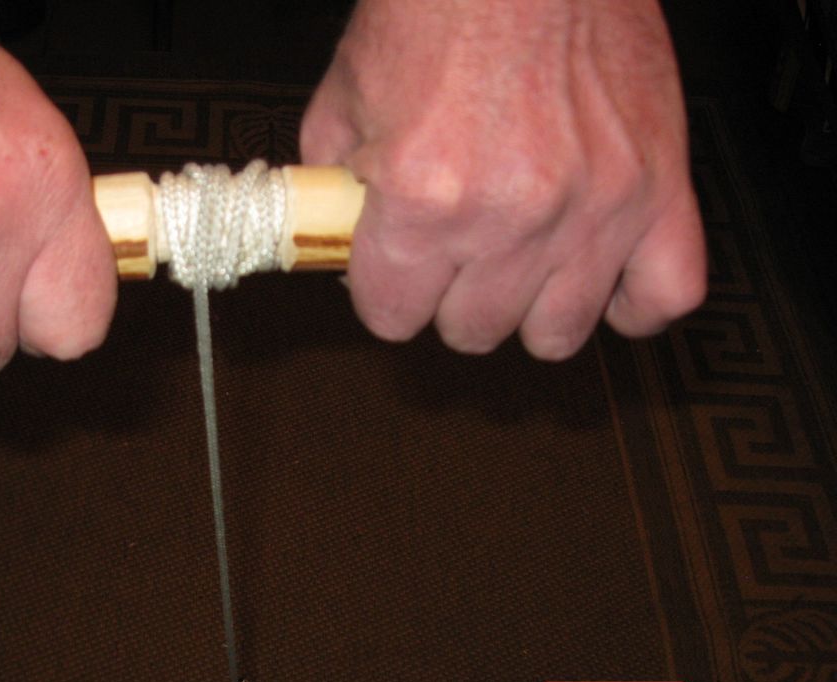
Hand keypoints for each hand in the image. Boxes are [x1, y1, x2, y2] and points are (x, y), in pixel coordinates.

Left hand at [301, 0, 706, 359]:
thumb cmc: (439, 5)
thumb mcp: (345, 99)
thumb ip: (331, 188)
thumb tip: (334, 239)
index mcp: (423, 198)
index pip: (392, 317)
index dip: (386, 294)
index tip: (394, 274)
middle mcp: (511, 215)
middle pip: (471, 330)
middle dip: (450, 299)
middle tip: (453, 253)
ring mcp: (594, 208)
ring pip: (556, 333)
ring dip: (530, 308)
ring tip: (520, 265)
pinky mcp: (659, 187)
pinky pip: (665, 297)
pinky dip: (634, 301)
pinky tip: (602, 278)